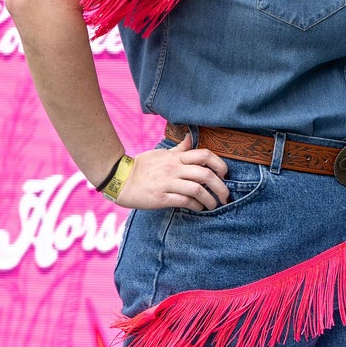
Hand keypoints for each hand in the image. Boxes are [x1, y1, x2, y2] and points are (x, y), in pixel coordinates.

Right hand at [115, 134, 229, 211]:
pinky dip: (195, 205)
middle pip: (205, 174)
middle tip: (225, 195)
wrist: (120, 179)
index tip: (224, 174)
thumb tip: (191, 139)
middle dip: (220, 186)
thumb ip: (178, 149)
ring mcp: (167, 183)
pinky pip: (184, 201)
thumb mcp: (161, 153)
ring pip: (197, 189)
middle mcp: (173, 169)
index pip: (204, 155)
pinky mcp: (161, 198)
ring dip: (210, 199)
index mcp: (175, 158)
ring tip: (214, 204)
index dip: (219, 164)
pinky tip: (198, 207)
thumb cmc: (142, 167)